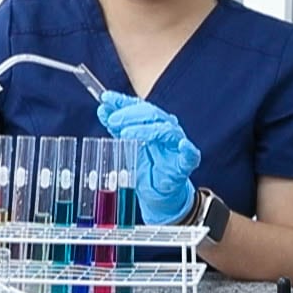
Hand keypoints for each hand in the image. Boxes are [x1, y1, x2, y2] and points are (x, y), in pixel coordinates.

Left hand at [97, 92, 200, 223]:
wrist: (157, 193)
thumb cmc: (145, 166)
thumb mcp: (126, 145)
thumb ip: (117, 128)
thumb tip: (103, 110)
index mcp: (153, 122)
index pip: (138, 106)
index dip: (122, 101)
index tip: (105, 99)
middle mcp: (166, 128)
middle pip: (151, 114)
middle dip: (130, 115)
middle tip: (112, 120)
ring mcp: (177, 144)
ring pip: (166, 130)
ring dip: (145, 130)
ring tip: (125, 134)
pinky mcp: (185, 163)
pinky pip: (190, 154)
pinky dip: (187, 148)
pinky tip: (182, 145)